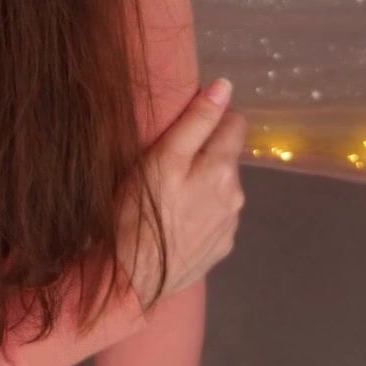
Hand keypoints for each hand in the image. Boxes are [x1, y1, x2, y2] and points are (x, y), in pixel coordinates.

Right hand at [118, 76, 245, 301]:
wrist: (130, 278)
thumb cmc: (136, 211)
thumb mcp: (161, 157)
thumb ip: (196, 120)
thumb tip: (225, 86)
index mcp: (223, 168)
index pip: (235, 123)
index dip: (211, 118)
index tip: (183, 128)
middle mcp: (236, 195)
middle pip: (228, 157)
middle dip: (206, 153)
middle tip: (167, 163)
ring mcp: (229, 226)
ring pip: (223, 188)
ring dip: (204, 184)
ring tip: (169, 194)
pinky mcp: (220, 249)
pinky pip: (216, 218)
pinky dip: (201, 212)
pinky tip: (176, 221)